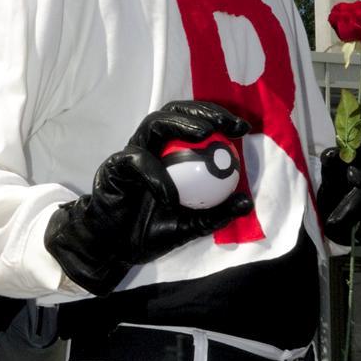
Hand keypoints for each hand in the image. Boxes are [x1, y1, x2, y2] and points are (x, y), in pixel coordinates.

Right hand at [44, 100, 252, 295]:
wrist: (114, 248)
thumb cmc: (149, 231)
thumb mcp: (190, 225)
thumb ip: (215, 214)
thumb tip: (246, 203)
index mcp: (170, 154)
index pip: (194, 124)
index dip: (218, 119)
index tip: (242, 129)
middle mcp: (150, 147)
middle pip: (175, 113)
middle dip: (203, 111)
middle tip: (227, 124)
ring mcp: (131, 154)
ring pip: (154, 123)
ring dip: (181, 124)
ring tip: (204, 134)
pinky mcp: (113, 167)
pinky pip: (136, 162)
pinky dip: (156, 175)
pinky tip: (170, 194)